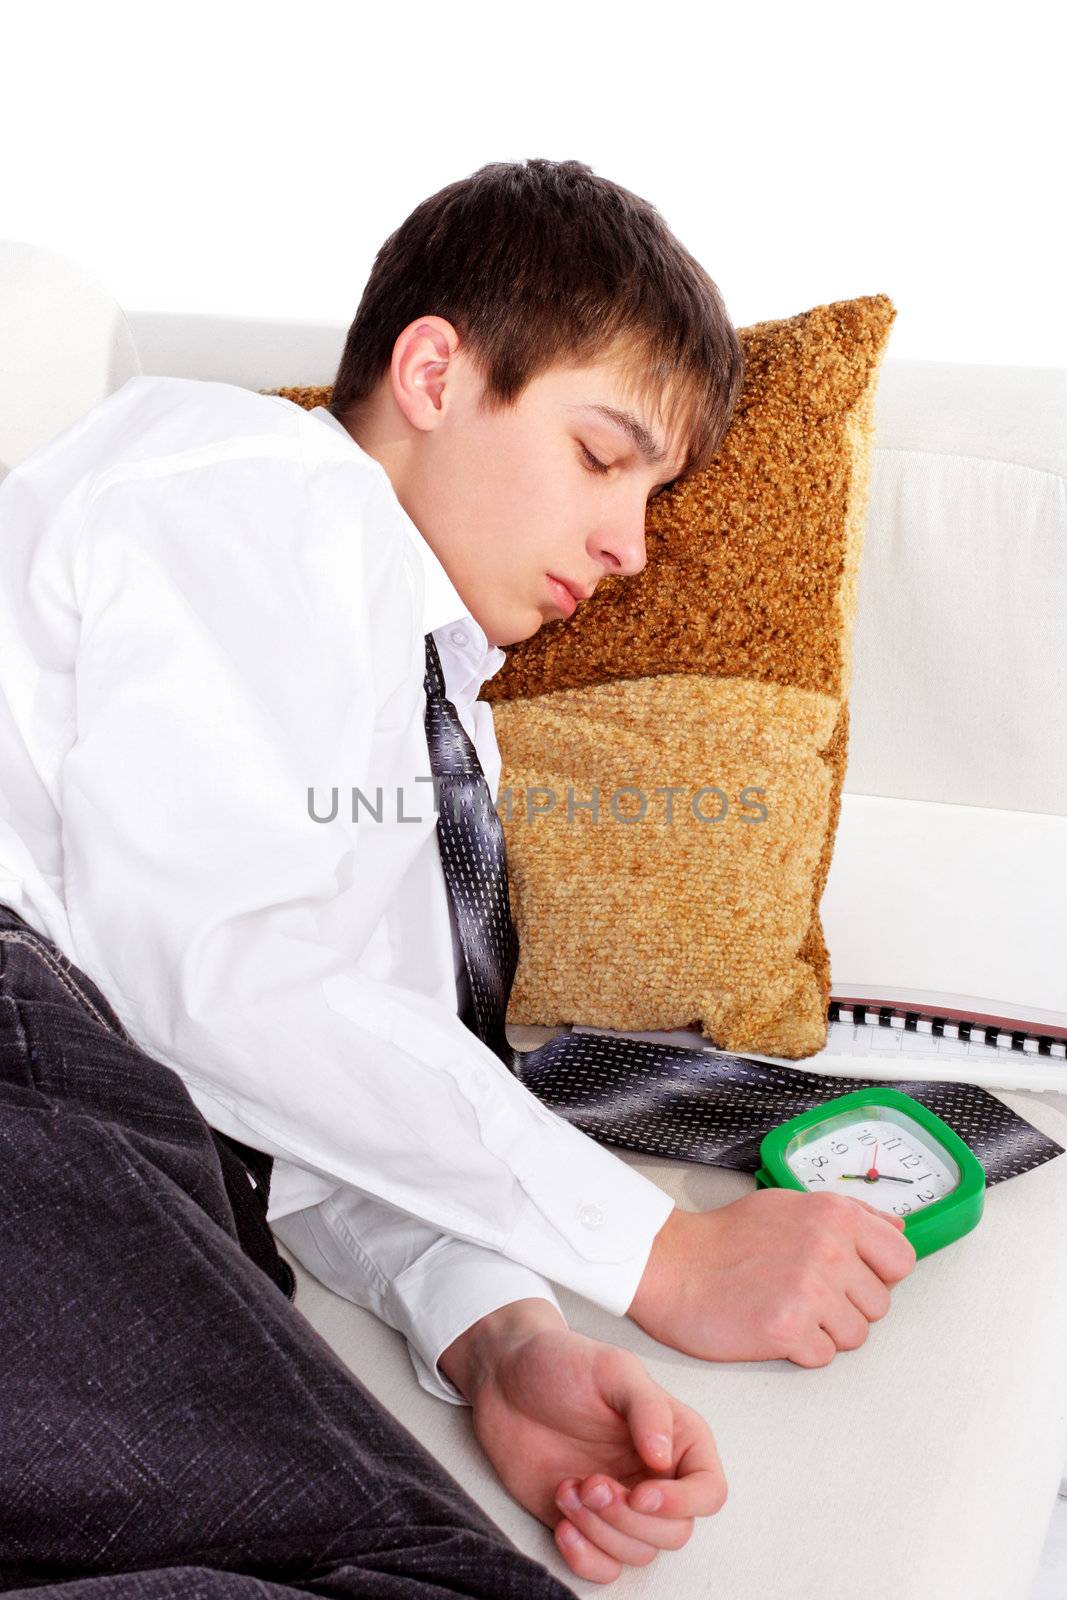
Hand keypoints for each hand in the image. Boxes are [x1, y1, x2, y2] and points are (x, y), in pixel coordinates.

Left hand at [440, 1299, 726, 1583]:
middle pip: (675, 1532)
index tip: (641, 1493)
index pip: (709, 1491)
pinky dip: (586, 1558)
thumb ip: (647, 1407)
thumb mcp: (611, 1368)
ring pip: (638, 1553)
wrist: (504, 1378)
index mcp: (676, 1437)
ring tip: (569, 1489)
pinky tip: (562, 1525)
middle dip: (629, 1518)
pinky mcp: (586, 1524)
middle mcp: (655, 1476)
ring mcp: (621, 1504)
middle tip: (591, 1484)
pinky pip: (605, 1568)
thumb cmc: (561, 1363)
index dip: (682, 1502)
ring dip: (601, 1531)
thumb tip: (664, 1457)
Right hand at [627, 1188, 917, 1367]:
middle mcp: (829, 1249)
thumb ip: (850, 1215)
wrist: (673, 1265)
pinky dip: (801, 1348)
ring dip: (826, 1330)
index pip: (902, 1259)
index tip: (853, 1275)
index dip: (879, 1273)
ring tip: (789, 1308)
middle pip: (879, 1304)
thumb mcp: (791, 1205)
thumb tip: (896, 1230)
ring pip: (856, 1335)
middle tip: (807, 1293)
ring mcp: (810, 1291)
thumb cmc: (727, 1238)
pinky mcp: (788, 1330)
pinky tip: (774, 1325)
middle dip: (848, 1305)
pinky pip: (824, 1356)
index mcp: (835, 1215)